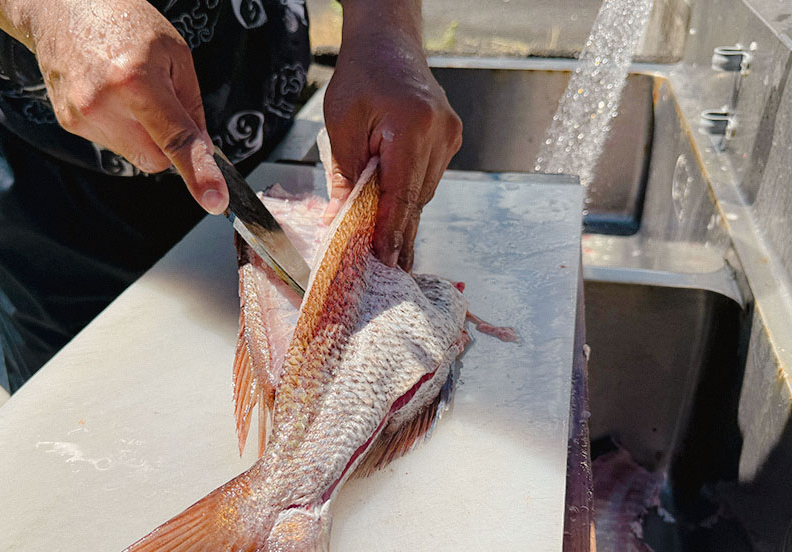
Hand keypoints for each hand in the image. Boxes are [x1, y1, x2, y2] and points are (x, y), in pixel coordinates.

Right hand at [21, 0, 227, 212]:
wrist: (60, 6)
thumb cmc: (122, 20)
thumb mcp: (175, 53)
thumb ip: (191, 106)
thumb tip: (203, 149)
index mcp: (136, 80)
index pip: (176, 140)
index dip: (199, 173)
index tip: (214, 200)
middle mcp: (104, 103)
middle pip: (156, 160)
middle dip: (166, 142)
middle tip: (157, 101)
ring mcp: (81, 117)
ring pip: (135, 155)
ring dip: (142, 133)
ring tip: (127, 89)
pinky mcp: (69, 124)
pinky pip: (112, 143)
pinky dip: (120, 127)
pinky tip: (110, 95)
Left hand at [323, 2, 461, 269]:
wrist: (387, 45)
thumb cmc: (360, 78)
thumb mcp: (341, 127)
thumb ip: (345, 177)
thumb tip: (342, 220)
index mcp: (413, 128)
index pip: (402, 195)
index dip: (393, 232)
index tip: (387, 261)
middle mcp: (440, 133)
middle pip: (417, 199)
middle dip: (399, 232)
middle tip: (388, 267)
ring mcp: (450, 136)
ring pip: (424, 192)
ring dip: (404, 215)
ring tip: (390, 247)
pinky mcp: (450, 138)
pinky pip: (428, 177)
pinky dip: (410, 195)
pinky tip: (397, 213)